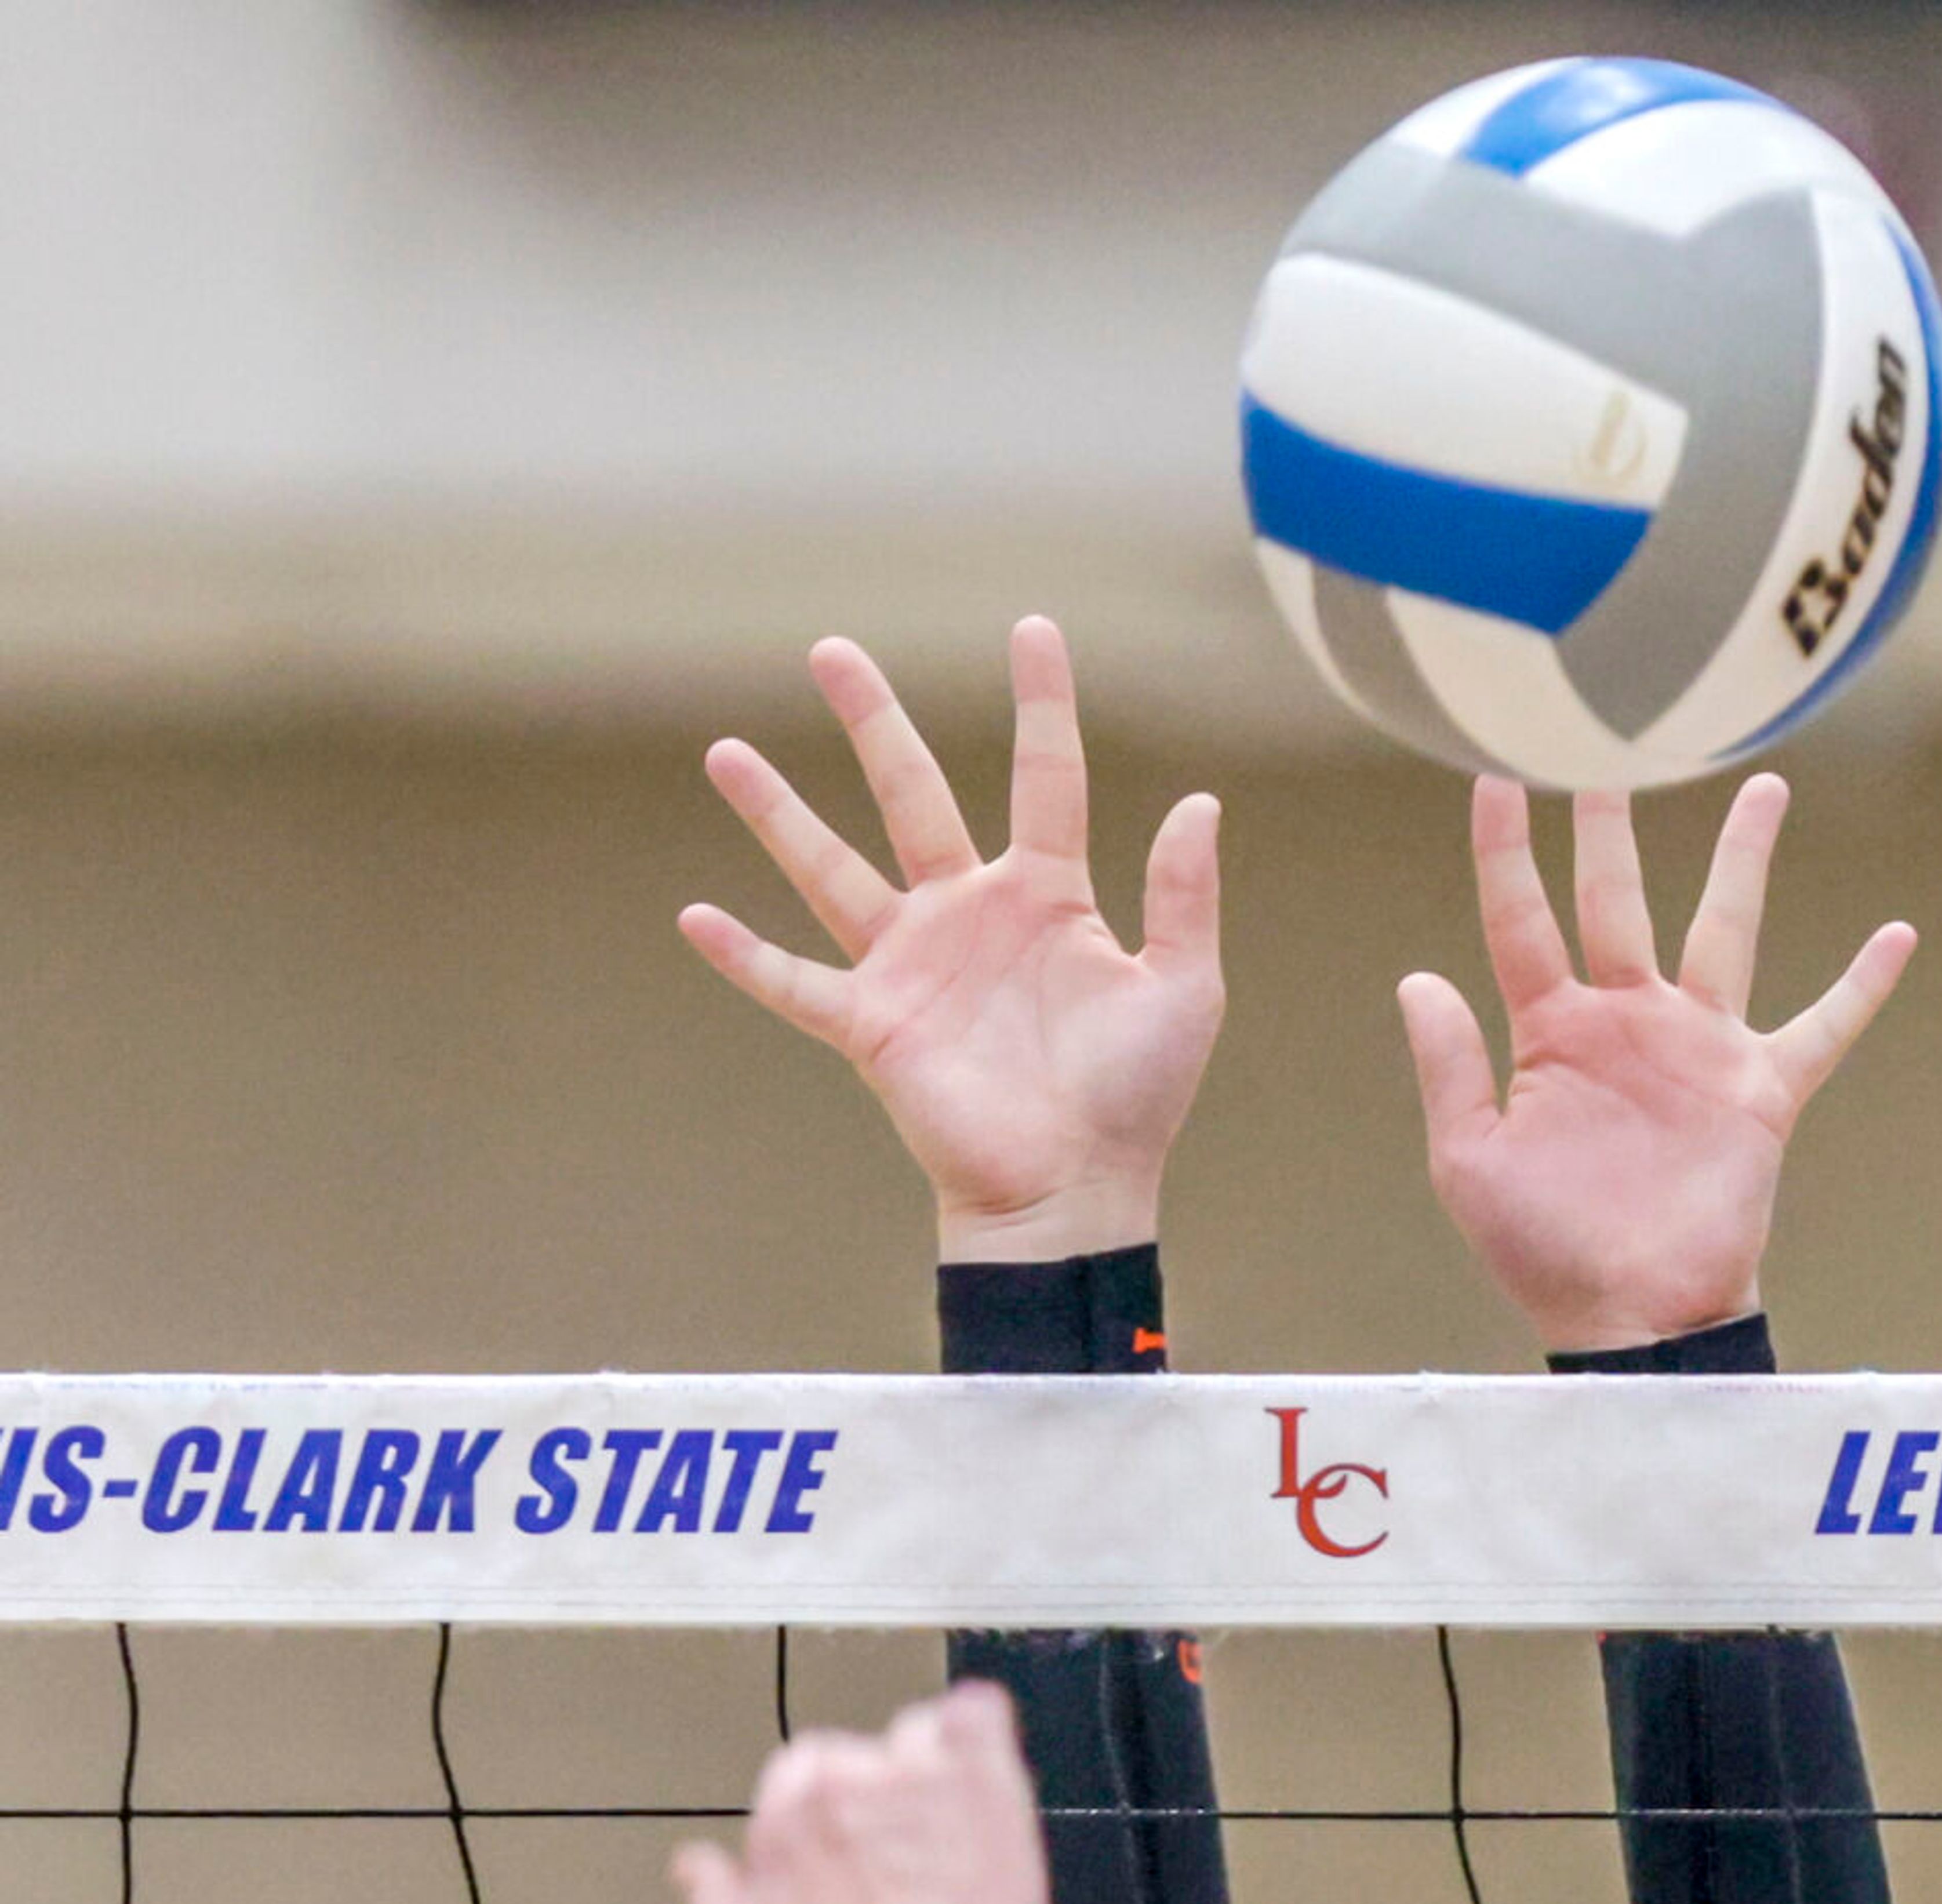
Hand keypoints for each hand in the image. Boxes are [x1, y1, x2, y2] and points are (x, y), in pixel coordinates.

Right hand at [673, 1682, 1051, 1903]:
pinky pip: (980, 1714)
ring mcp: (921, 1772)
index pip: (793, 1779)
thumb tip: (693, 1867)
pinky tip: (977, 1767)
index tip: (831, 1860)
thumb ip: (713, 1903)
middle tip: (891, 1863)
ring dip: (925, 1766)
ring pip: (919, 1734)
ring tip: (939, 1824)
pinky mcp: (987, 1780)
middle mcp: (849, 1776)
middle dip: (868, 1800)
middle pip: (856, 1757)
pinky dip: (977, 1729)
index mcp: (786, 1810)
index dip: (813, 1821)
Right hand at [680, 618, 1223, 1262]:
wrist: (1075, 1191)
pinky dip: (746, 957)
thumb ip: (1185, 895)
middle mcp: (968, 916)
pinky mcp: (875, 1026)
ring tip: (726, 751)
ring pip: (832, 869)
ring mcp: (913, 968)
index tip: (1031, 628)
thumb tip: (1200, 801)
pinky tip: (695, 918)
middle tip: (830, 650)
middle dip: (872, 722)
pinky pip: (797, 983)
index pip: (1045, 778)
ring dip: (778, 814)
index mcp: (1047, 897)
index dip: (1042, 703)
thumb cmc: (1134, 1099)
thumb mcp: (1184, 987)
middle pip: (911, 794)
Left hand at [1397, 779, 1915, 1355]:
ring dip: (1741, 861)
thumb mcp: (1471, 1162)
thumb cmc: (1543, 1251)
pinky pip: (1821, 1027)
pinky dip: (1862, 986)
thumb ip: (1451, 1068)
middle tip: (1609, 750)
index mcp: (1552, 1033)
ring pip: (1722, 930)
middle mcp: (1626, 1023)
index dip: (1506, 851)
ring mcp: (1696, 1050)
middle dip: (1613, 828)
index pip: (1521, 920)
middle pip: (1617, 899)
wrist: (1628, 1318)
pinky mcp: (1758, 1091)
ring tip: (1763, 787)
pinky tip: (1897, 935)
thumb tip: (1417, 977)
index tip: (1495, 776)